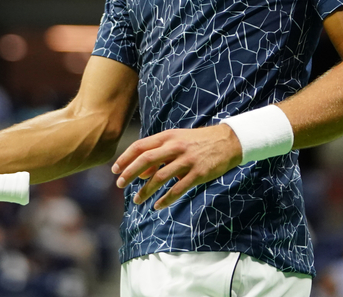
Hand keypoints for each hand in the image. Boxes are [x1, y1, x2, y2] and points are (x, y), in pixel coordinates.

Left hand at [111, 125, 242, 209]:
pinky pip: (178, 189)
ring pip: (160, 177)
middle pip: (146, 160)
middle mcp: (175, 147)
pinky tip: (157, 206)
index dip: (125, 158)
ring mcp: (186, 160)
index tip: (114, 170)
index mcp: (167, 137)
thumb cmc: (197, 142)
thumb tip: (141, 173)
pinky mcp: (198, 173)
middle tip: (119, 184)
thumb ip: (158, 154)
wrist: (228, 141)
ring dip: (146, 190)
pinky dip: (166, 199)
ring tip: (137, 200)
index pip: (140, 146)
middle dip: (130, 173)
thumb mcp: (176, 141)